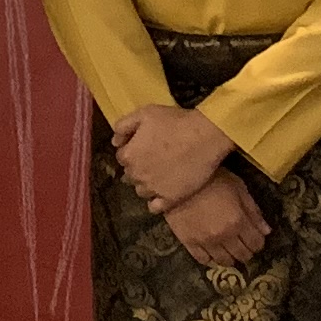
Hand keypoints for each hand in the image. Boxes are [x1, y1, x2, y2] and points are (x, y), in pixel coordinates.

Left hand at [110, 105, 230, 218]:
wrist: (205, 136)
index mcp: (129, 156)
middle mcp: (137, 176)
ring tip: (160, 174)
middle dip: (138, 167)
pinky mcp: (171, 199)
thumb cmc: (175, 122)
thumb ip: (123, 126)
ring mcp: (154, 189)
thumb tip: (115, 141)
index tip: (143, 146)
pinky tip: (163, 192)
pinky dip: (156, 201)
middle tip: (154, 159)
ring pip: (142, 191)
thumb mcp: (144, 113)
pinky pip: (155, 207)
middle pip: (130, 175)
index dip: (132, 151)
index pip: (122, 157)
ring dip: (147, 183)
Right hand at [162, 166, 269, 268]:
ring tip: (228, 250)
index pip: (256, 243)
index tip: (256, 238)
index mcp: (238, 221)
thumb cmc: (212, 178)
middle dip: (246, 251)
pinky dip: (211, 260)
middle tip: (243, 244)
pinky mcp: (188, 243)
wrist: (177, 178)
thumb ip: (253, 210)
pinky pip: (203, 260)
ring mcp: (205, 242)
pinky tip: (212, 254)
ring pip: (224, 261)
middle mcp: (224, 236)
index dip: (259, 242)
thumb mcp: (238, 188)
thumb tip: (266, 230)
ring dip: (230, 258)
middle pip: (242, 255)